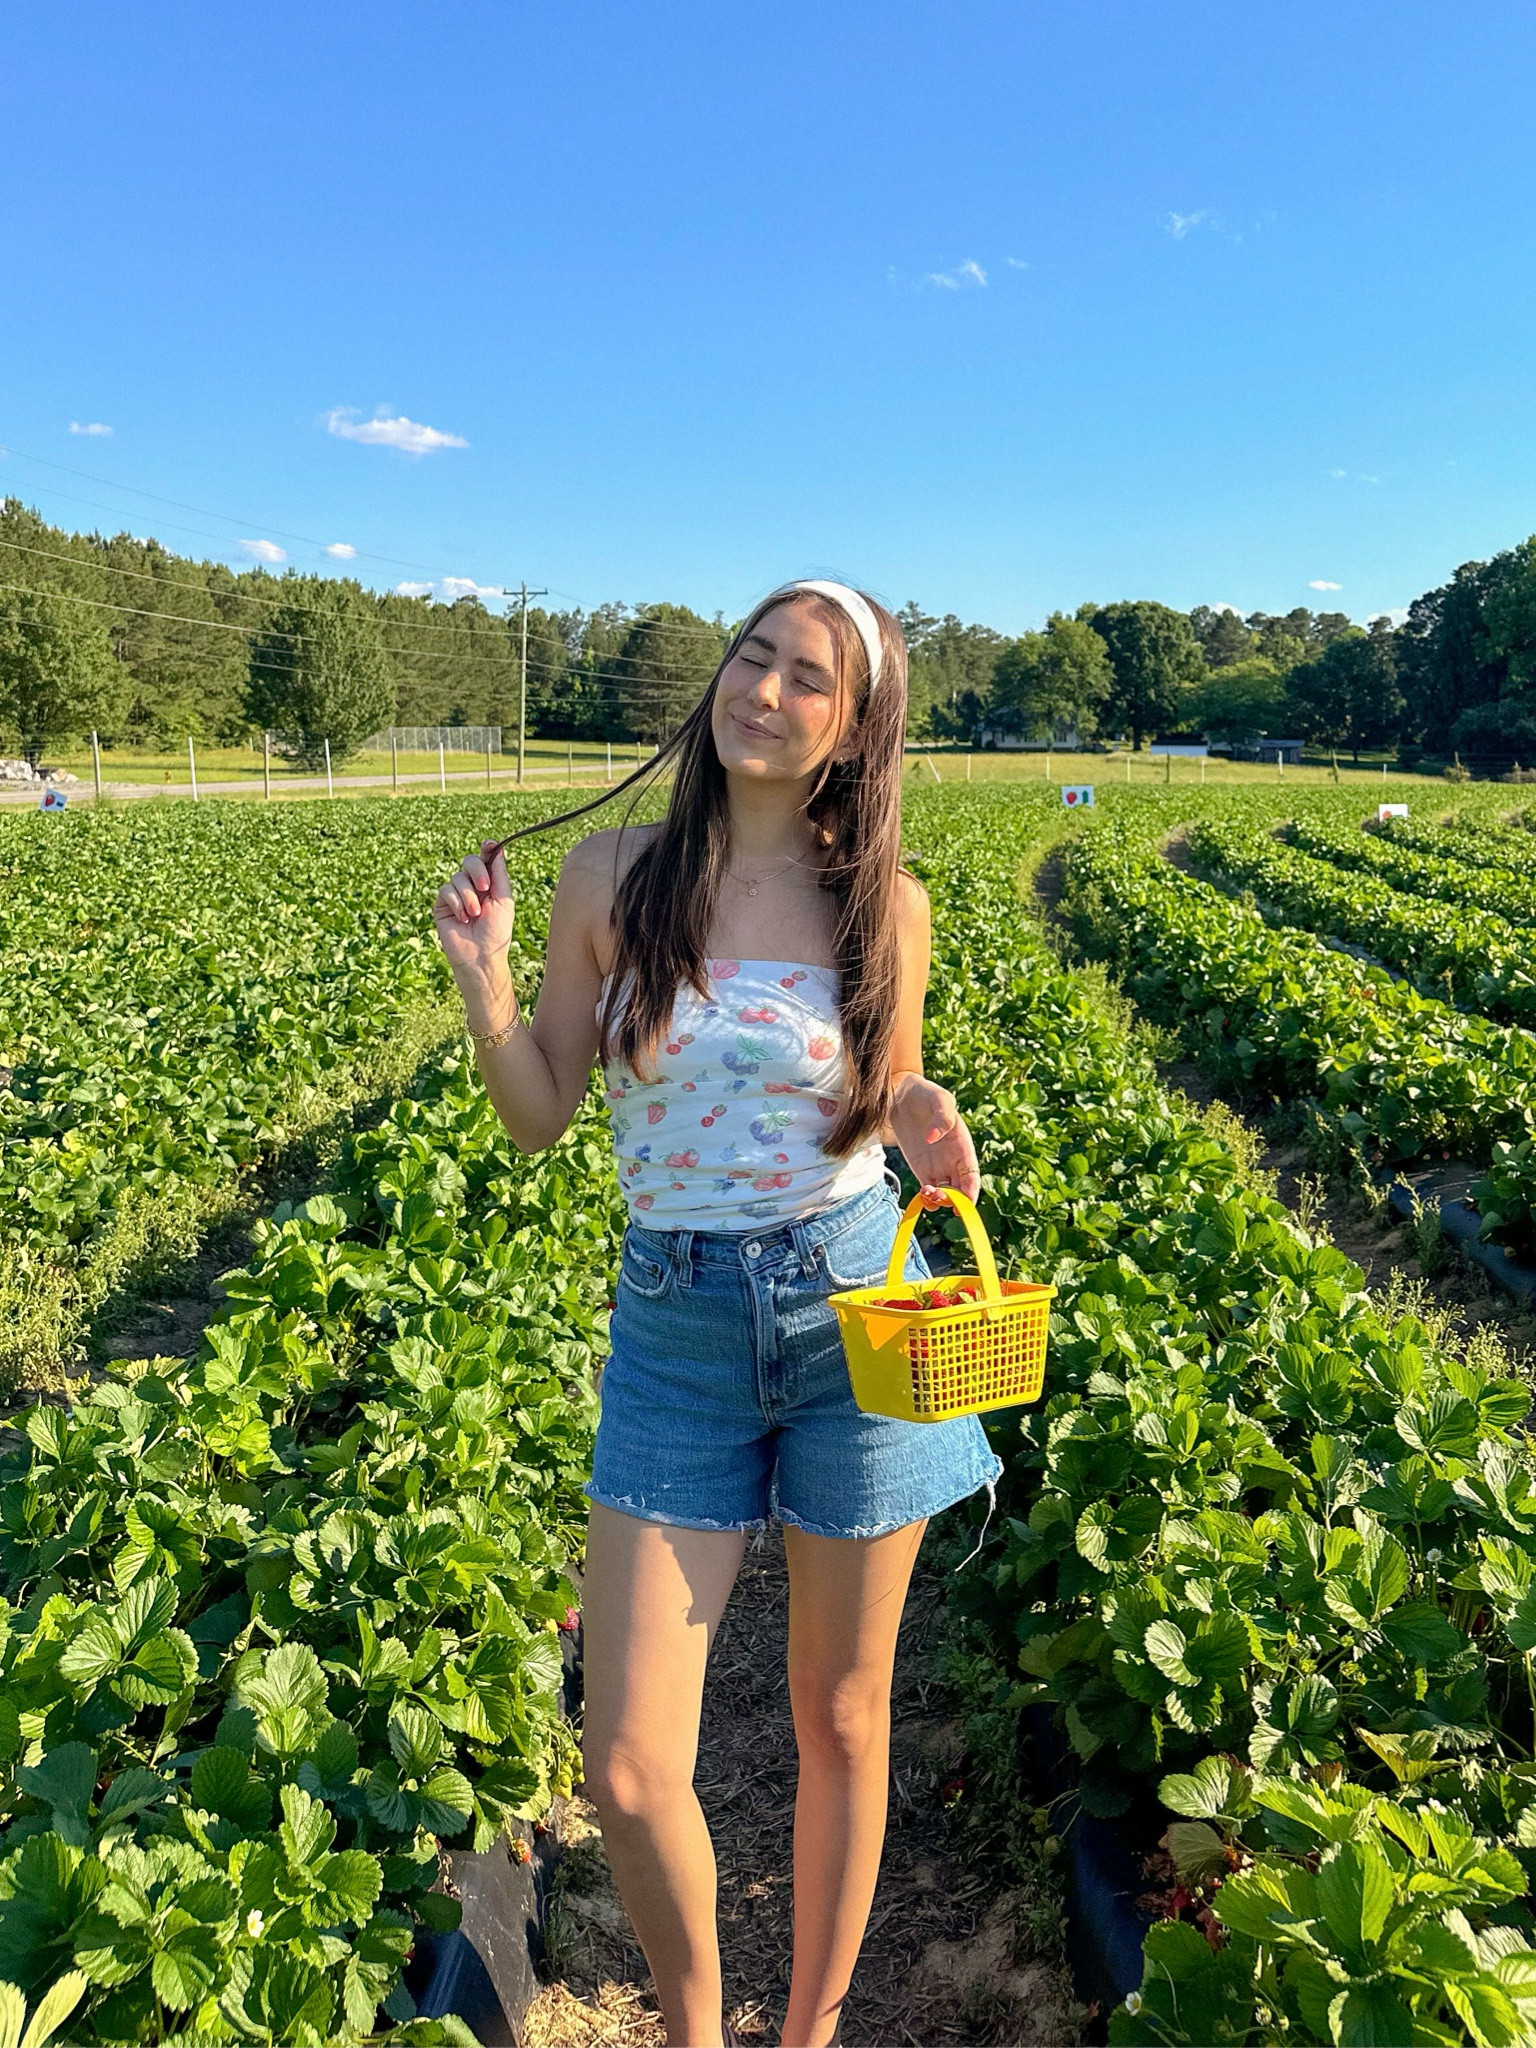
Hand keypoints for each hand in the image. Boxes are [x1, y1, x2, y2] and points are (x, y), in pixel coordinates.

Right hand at [432, 842, 515, 993]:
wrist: (480, 956)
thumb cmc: (496, 931)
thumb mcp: (504, 900)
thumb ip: (499, 874)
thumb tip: (497, 848)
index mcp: (489, 885)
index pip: (486, 860)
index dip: (487, 849)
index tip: (489, 844)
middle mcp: (471, 887)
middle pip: (469, 861)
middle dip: (477, 871)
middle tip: (485, 887)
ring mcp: (456, 895)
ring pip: (457, 877)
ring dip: (468, 896)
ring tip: (475, 915)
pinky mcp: (442, 905)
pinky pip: (446, 890)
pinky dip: (456, 902)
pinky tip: (463, 918)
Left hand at [888, 1075, 978, 1204]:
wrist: (902, 1095)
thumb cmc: (926, 1094)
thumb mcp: (939, 1099)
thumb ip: (942, 1116)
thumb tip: (933, 1137)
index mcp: (963, 1147)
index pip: (972, 1176)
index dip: (971, 1192)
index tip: (964, 1203)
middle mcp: (953, 1161)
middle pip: (960, 1190)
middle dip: (953, 1200)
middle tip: (937, 1195)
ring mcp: (937, 1167)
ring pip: (945, 1195)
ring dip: (939, 1202)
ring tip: (926, 1193)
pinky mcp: (921, 1170)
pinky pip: (928, 1192)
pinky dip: (927, 1200)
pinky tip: (920, 1196)